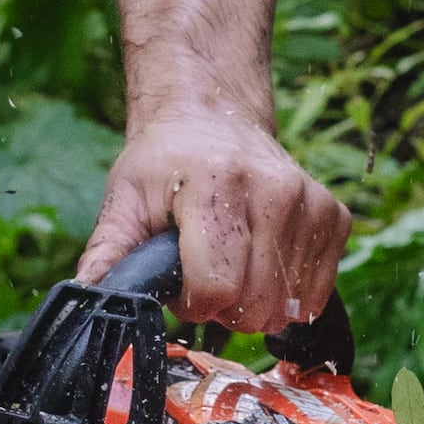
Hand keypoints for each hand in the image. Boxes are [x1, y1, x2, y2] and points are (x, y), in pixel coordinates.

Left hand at [85, 100, 349, 336]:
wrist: (213, 116)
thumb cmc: (164, 163)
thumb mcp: (125, 199)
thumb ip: (108, 252)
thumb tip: (88, 295)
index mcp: (217, 184)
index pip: (217, 287)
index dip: (193, 303)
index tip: (181, 283)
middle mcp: (274, 190)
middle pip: (254, 306)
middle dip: (222, 307)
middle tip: (204, 275)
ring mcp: (311, 202)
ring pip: (286, 307)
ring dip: (254, 301)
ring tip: (231, 264)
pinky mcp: (335, 215)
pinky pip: (315, 294)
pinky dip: (286, 293)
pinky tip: (261, 261)